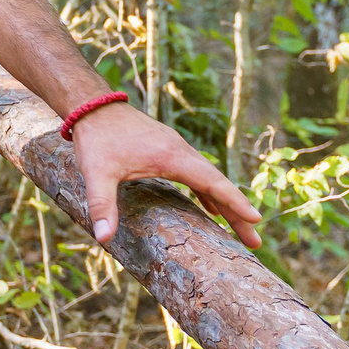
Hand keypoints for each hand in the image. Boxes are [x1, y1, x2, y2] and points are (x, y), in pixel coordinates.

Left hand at [70, 102, 263, 249]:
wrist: (93, 106)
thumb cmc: (97, 139)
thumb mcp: (97, 173)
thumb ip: (102, 205)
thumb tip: (104, 238)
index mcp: (172, 157)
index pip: (212, 182)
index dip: (234, 202)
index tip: (256, 219)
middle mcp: (181, 151)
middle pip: (218, 183)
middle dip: (238, 212)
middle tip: (255, 242)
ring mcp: (176, 149)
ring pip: (209, 178)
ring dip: (225, 202)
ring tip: (242, 227)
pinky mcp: (167, 150)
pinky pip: (196, 173)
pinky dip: (208, 191)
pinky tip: (210, 206)